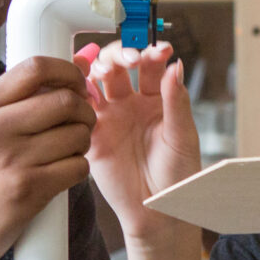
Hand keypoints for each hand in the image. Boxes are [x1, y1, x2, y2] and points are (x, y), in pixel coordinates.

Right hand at [0, 56, 95, 259]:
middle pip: (65, 101)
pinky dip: (79, 169)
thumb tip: (82, 62)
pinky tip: (64, 172)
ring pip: (77, 135)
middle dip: (85, 111)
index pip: (36, 68)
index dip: (68, 71)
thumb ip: (25, 97)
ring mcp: (11, 160)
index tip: (78, 84)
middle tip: (82, 123)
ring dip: (83, 142)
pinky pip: (77, 167)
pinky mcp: (28, 190)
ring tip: (70, 150)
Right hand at [77, 41, 202, 251]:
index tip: (160, 49)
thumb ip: (177, 102)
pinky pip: (79, 109)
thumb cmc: (178, 176)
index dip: (152, 53)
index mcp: (157, 99)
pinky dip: (77, 95)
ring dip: (99, 70)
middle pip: (119, 65)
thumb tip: (175, 65)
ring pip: (96, 81)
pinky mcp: (91, 134)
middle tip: (130, 60)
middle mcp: (131, 102)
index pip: (150, 66)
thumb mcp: (182, 137)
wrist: (157, 210)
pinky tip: (82, 90)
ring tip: (106, 73)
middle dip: (122, 56)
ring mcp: (109, 116)